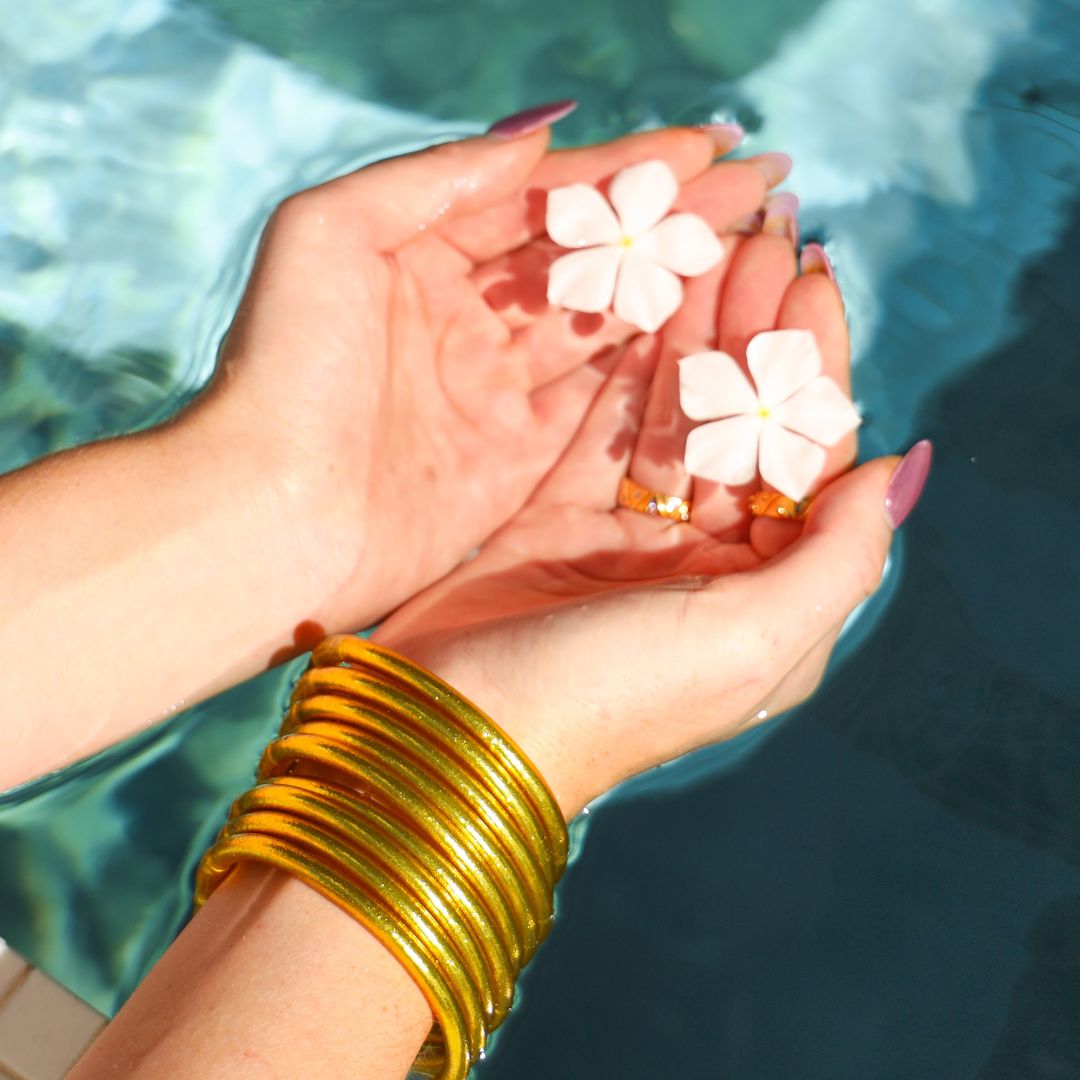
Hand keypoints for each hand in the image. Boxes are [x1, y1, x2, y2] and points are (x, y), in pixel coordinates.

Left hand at [190, 125, 769, 634]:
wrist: (268, 518)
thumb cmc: (286, 370)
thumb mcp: (330, 234)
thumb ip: (435, 178)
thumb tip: (538, 133)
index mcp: (420, 255)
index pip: (541, 199)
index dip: (626, 171)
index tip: (710, 149)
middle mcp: (465, 319)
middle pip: (585, 258)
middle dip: (670, 223)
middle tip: (760, 189)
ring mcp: (494, 393)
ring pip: (601, 327)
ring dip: (673, 288)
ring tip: (754, 247)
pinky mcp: (515, 461)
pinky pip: (597, 405)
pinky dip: (650, 372)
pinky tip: (710, 335)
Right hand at [374, 233, 900, 816]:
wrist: (454, 733)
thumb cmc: (607, 697)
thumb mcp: (751, 644)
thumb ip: (838, 560)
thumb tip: (897, 472)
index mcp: (764, 593)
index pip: (805, 459)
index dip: (811, 367)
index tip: (810, 278)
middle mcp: (704, 562)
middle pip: (742, 425)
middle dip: (753, 332)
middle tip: (755, 238)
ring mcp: (627, 536)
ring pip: (672, 414)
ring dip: (690, 335)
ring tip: (701, 247)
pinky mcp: (556, 517)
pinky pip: (599, 425)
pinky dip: (620, 367)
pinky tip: (638, 302)